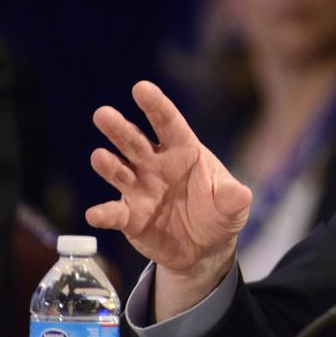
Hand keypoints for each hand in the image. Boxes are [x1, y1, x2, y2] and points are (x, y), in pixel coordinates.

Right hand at [85, 81, 251, 318]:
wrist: (206, 248)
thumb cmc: (219, 213)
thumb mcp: (234, 206)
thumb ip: (234, 198)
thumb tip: (240, 194)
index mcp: (183, 150)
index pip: (168, 123)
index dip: (156, 105)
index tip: (141, 88)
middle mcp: (156, 165)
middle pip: (135, 141)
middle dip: (120, 128)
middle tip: (103, 114)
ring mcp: (140, 189)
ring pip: (119, 171)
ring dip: (108, 164)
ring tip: (99, 157)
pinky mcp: (130, 217)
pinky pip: (114, 214)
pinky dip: (104, 214)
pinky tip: (95, 214)